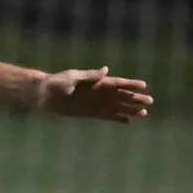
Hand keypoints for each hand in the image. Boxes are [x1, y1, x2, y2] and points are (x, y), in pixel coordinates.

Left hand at [33, 67, 152, 122]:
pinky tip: (127, 121)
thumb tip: (105, 71)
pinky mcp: (89, 113)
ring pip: (117, 107)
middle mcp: (98, 92)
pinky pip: (106, 116)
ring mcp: (95, 103)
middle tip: (150, 102)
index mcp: (96, 82)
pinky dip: (116, 118)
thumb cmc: (55, 82)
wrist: (43, 95)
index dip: (131, 84)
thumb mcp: (71, 77)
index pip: (117, 83)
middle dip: (135, 99)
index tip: (144, 85)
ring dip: (130, 110)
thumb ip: (89, 76)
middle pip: (121, 96)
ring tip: (144, 114)